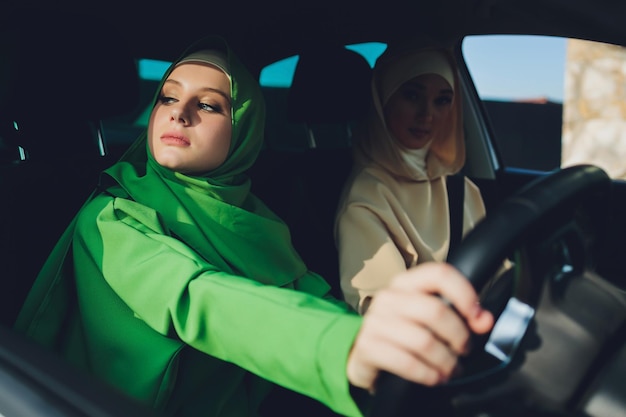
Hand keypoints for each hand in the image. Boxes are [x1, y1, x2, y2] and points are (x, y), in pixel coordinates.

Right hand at [346, 262, 493, 392]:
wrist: (364, 352)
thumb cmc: (403, 333)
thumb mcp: (429, 319)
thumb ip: (460, 315)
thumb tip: (484, 320)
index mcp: (406, 283)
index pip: (439, 274)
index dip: (464, 293)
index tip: (476, 317)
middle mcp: (388, 297)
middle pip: (435, 311)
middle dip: (458, 336)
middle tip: (464, 350)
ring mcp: (375, 321)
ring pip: (424, 341)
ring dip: (445, 361)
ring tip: (451, 369)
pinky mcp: (368, 346)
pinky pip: (407, 363)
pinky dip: (428, 375)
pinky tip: (434, 378)